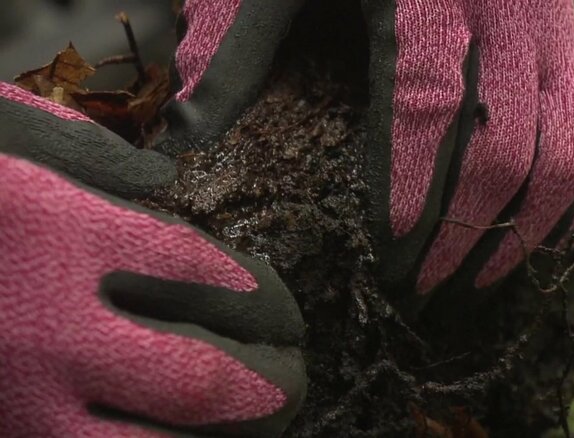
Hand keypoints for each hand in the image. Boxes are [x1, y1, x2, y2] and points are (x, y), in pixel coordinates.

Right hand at [0, 0, 308, 429]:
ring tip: (263, 431)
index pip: (203, 275)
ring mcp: (18, 406)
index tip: (273, 302)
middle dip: (270, 386)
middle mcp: (48, 331)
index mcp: (59, 237)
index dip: (258, 296)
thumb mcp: (3, 140)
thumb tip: (165, 188)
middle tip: (294, 381)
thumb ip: (86, 154)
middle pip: (201, 381)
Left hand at [361, 0, 573, 310]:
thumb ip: (330, 47)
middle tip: (425, 282)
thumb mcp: (364, 0)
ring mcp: (558, 44)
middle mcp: (512, 18)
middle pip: (504, 144)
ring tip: (480, 280)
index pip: (428, 96)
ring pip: (567, 156)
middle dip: (465, 228)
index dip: (413, 177)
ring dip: (524, 233)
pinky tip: (540, 241)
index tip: (397, 238)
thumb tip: (295, 135)